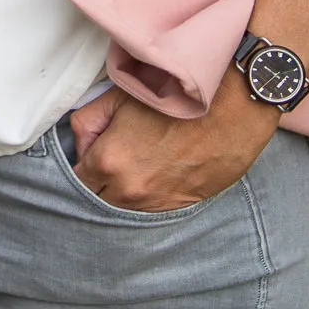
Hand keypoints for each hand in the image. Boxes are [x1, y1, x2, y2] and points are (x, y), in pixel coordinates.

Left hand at [70, 85, 277, 211]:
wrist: (232, 108)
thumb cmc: (176, 98)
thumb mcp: (118, 97)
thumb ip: (87, 122)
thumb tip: (81, 143)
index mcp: (109, 161)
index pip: (76, 177)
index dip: (82, 161)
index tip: (92, 150)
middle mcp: (130, 190)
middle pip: (96, 196)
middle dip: (97, 180)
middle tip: (112, 156)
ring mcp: (156, 202)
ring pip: (122, 208)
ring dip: (121, 191)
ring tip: (136, 164)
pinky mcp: (181, 207)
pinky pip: (150, 210)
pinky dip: (146, 196)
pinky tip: (154, 174)